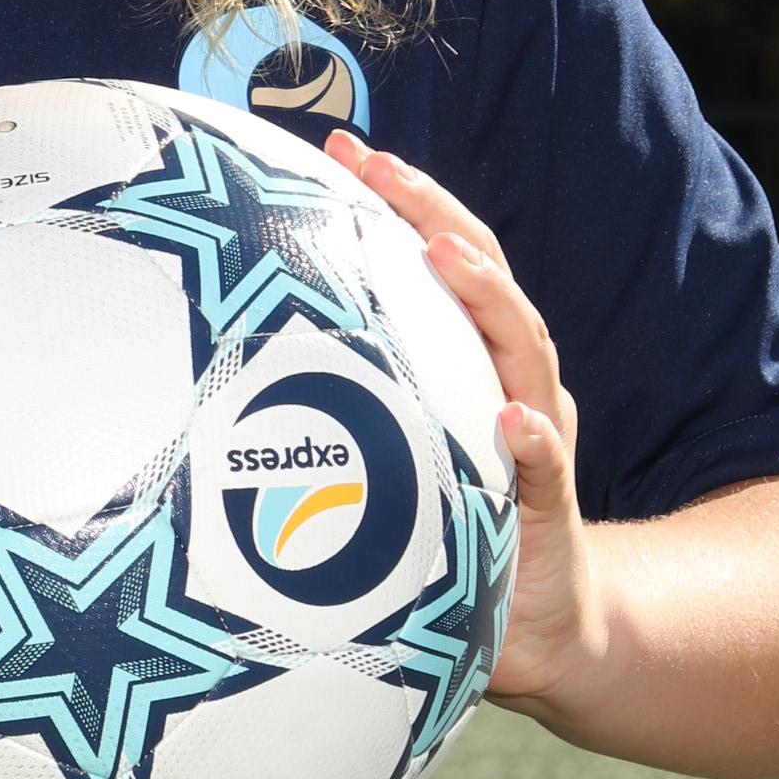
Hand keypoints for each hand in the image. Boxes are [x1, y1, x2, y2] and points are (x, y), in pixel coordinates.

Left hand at [317, 135, 601, 718]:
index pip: (444, 261)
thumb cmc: (455, 534)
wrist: (544, 628)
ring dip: (488, 299)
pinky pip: (545, 465)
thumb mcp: (393, 464)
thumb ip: (345, 416)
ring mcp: (538, 438)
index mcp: (472, 366)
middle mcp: (511, 384)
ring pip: (523, 351)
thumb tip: (228, 381)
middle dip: (436, 214)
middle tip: (380, 167)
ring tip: (450, 257)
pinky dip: (532, 437)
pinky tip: (512, 419)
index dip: (403, 202)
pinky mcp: (550, 507)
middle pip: (486, 279)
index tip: (344, 150)